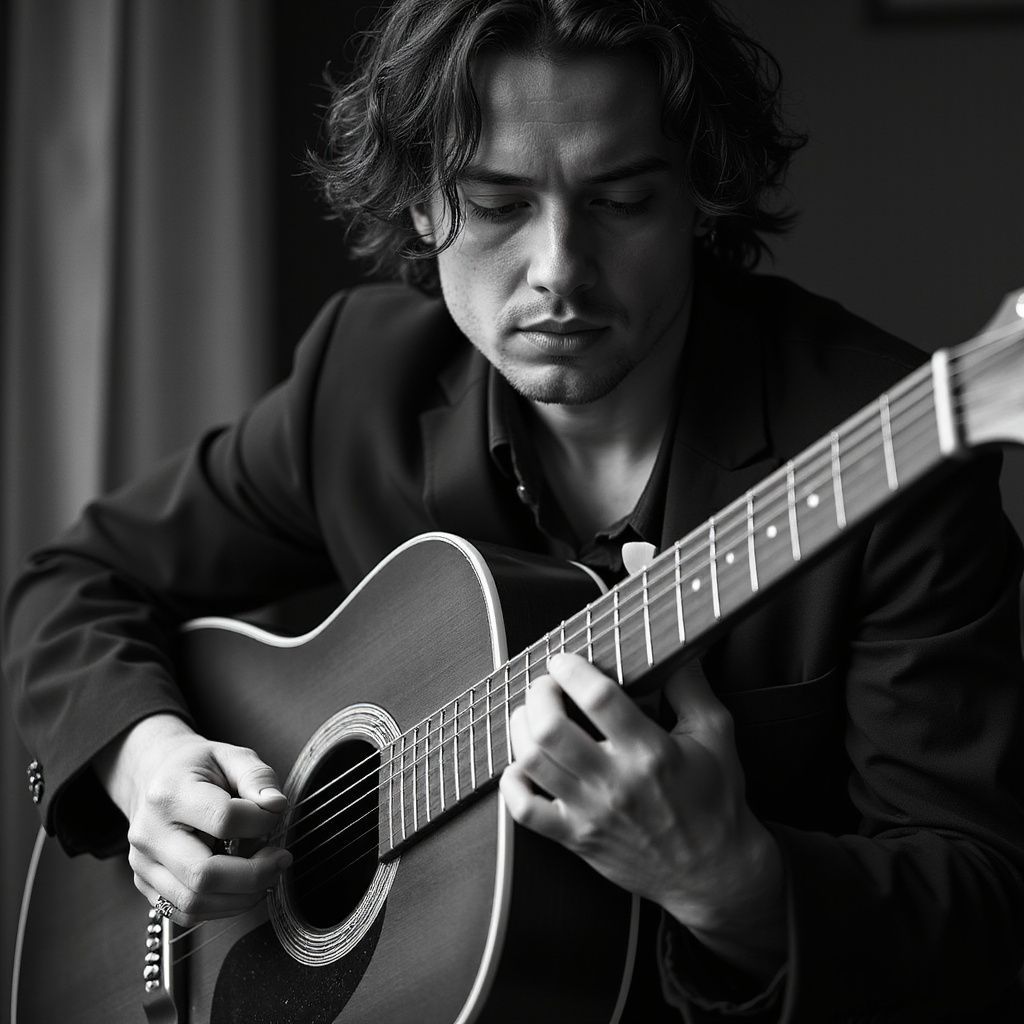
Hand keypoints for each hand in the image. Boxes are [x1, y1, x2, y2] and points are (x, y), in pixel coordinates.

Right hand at [95, 713, 291, 925]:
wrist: (154, 778)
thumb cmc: (197, 768)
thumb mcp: (230, 755)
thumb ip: (257, 777)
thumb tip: (276, 805)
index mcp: (170, 793)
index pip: (223, 819)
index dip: (261, 821)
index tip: (275, 813)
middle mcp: (150, 833)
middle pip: (203, 874)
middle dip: (254, 874)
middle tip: (280, 859)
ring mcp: (144, 864)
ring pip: (194, 902)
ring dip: (242, 896)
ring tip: (265, 872)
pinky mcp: (146, 886)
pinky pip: (186, 913)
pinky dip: (222, 907)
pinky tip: (241, 887)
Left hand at [499, 653, 784, 975]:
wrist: (714, 873)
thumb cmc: (716, 800)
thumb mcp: (716, 735)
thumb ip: (692, 687)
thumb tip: (676, 647)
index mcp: (652, 753)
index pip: (599, 700)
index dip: (572, 671)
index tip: (563, 660)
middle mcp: (616, 783)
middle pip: (551, 729)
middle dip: (539, 695)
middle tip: (545, 685)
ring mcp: (591, 813)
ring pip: (532, 762)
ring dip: (522, 729)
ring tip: (531, 715)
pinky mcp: (577, 838)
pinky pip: (525, 810)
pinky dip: (512, 782)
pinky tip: (521, 764)